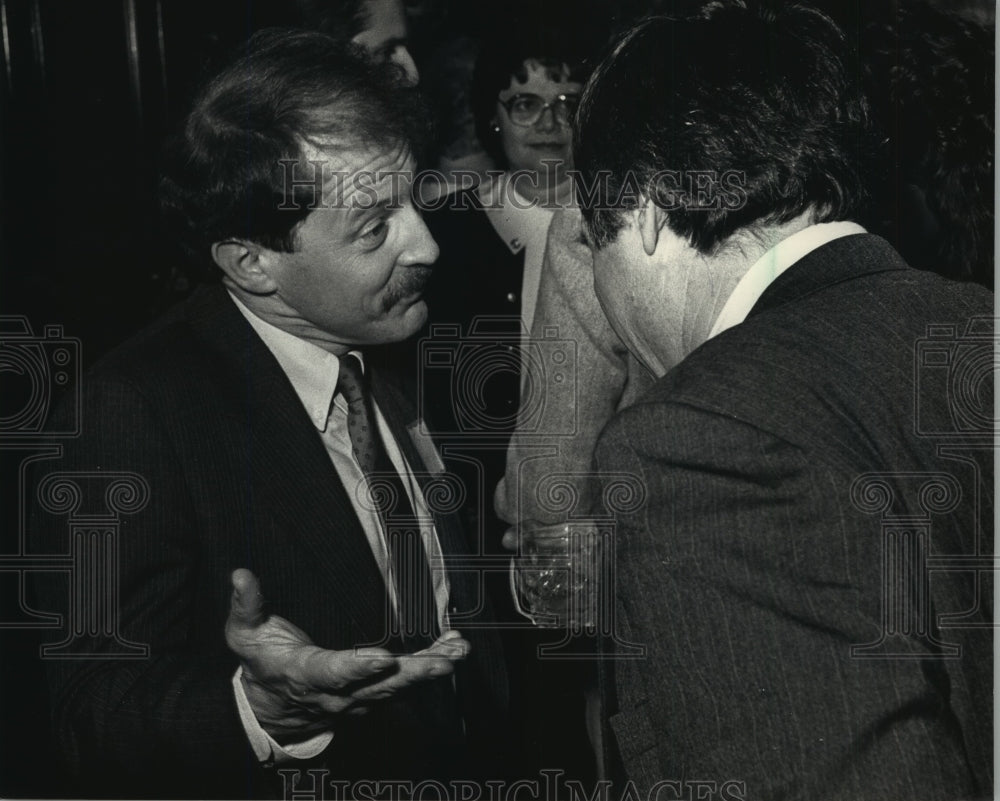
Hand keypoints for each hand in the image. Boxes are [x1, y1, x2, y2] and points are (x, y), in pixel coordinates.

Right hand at [225, 568, 468, 743]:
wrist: (271, 707)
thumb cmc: (262, 661)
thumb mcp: (245, 635)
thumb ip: (246, 605)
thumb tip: (240, 573)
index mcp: (306, 675)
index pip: (335, 673)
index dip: (359, 667)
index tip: (385, 657)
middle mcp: (337, 694)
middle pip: (381, 686)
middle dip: (415, 673)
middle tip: (446, 660)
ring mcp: (359, 700)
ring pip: (400, 688)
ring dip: (431, 670)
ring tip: (458, 650)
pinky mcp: (374, 697)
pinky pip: (406, 686)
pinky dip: (432, 670)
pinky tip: (455, 650)